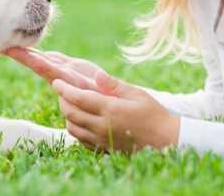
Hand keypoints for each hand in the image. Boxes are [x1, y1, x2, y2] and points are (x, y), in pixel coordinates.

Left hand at [4, 48, 178, 152]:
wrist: (166, 141)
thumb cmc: (154, 114)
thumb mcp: (137, 94)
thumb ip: (114, 85)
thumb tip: (98, 74)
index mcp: (110, 110)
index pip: (78, 98)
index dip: (64, 89)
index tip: (56, 82)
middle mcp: (103, 127)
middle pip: (70, 113)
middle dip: (62, 100)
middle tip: (61, 90)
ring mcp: (102, 140)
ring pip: (73, 128)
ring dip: (67, 115)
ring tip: (70, 103)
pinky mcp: (104, 148)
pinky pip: (81, 139)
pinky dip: (76, 128)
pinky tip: (81, 119)